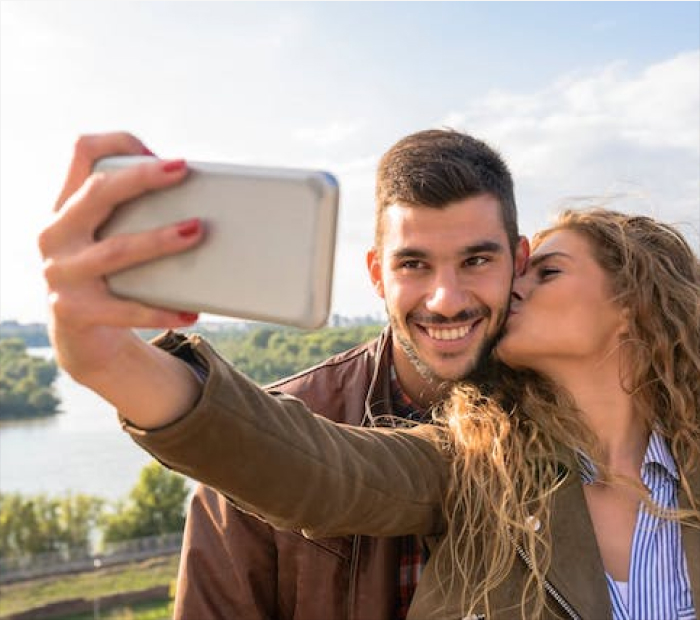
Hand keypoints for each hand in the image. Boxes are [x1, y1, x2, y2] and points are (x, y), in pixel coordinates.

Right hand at [38, 132, 203, 423]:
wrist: (82, 336)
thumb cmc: (111, 275)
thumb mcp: (110, 237)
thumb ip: (135, 213)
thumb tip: (201, 194)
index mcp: (66, 207)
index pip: (82, 154)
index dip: (117, 143)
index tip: (156, 150)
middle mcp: (56, 235)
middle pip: (97, 193)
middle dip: (141, 178)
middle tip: (181, 170)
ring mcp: (61, 274)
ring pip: (116, 251)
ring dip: (160, 240)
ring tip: (197, 232)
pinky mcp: (74, 311)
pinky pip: (124, 310)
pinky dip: (161, 311)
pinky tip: (190, 310)